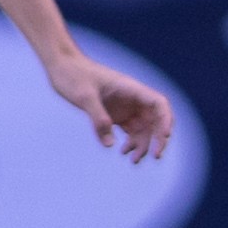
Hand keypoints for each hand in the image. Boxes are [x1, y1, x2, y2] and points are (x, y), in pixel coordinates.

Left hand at [47, 51, 175, 161]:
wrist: (61, 66)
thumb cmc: (73, 75)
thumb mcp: (84, 97)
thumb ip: (98, 118)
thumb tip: (110, 145)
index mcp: (130, 88)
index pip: (158, 104)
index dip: (166, 120)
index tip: (164, 137)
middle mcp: (132, 98)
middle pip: (155, 119)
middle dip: (157, 138)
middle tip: (155, 156)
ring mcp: (124, 106)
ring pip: (143, 128)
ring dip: (143, 144)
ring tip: (134, 160)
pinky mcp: (114, 113)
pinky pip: (129, 130)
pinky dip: (130, 142)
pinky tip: (121, 151)